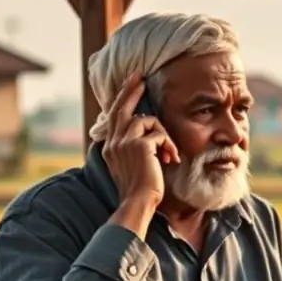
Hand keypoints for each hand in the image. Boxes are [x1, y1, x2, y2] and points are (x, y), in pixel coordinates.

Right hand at [102, 72, 179, 207]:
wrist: (138, 203)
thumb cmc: (139, 191)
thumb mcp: (131, 167)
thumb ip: (133, 149)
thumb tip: (147, 137)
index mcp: (110, 147)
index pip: (114, 116)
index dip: (122, 99)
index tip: (131, 85)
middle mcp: (113, 142)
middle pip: (122, 107)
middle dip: (131, 89)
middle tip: (140, 77)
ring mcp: (124, 142)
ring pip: (146, 120)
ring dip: (163, 134)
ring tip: (169, 153)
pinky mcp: (139, 146)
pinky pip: (159, 134)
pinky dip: (169, 145)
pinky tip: (171, 160)